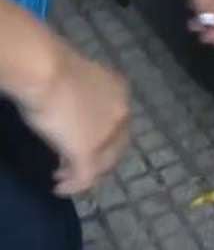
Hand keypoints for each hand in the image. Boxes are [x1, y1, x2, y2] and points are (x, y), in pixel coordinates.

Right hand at [16, 40, 129, 196]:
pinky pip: (85, 177)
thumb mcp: (75, 83)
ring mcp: (106, 134)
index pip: (118, 124)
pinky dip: (74, 187)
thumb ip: (81, 101)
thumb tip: (69, 114)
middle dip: (95, 160)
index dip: (102, 139)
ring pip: (102, 164)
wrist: (46, 72)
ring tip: (61, 178)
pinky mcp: (88, 151)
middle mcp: (121, 113)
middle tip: (70, 167)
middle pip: (115, 147)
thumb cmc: (53, 70)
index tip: (79, 143)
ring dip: (82, 174)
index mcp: (120, 93)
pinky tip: (60, 189)